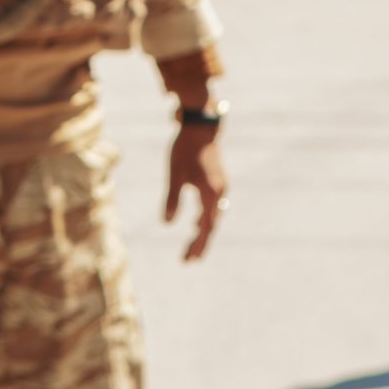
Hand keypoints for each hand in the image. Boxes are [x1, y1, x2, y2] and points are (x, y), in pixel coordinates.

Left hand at [164, 123, 227, 261]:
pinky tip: (195, 224)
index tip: (187, 259)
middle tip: (189, 261)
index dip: (196, 245)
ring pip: (213, 217)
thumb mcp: (175, 175)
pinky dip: (205, 219)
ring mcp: (221, 187)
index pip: (205, 228)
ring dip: (203, 232)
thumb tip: (167, 223)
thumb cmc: (184, 149)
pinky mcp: (218, 182)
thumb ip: (172, 199)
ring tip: (192, 248)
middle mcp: (220, 193)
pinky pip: (213, 207)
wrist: (200, 127)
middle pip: (211, 226)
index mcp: (211, 193)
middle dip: (200, 243)